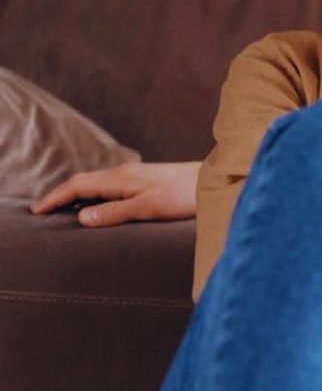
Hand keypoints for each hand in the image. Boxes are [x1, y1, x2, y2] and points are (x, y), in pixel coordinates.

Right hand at [29, 161, 200, 225]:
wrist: (215, 181)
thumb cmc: (184, 196)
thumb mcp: (148, 208)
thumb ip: (115, 213)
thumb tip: (81, 217)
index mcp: (120, 178)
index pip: (77, 186)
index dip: (55, 198)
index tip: (36, 211)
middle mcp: (124, 172)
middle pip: (83, 181)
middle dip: (60, 194)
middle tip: (42, 211)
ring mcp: (136, 174)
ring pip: (96, 182)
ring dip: (77, 193)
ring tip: (63, 210)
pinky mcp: (146, 179)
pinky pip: (110, 185)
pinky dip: (94, 193)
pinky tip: (99, 204)